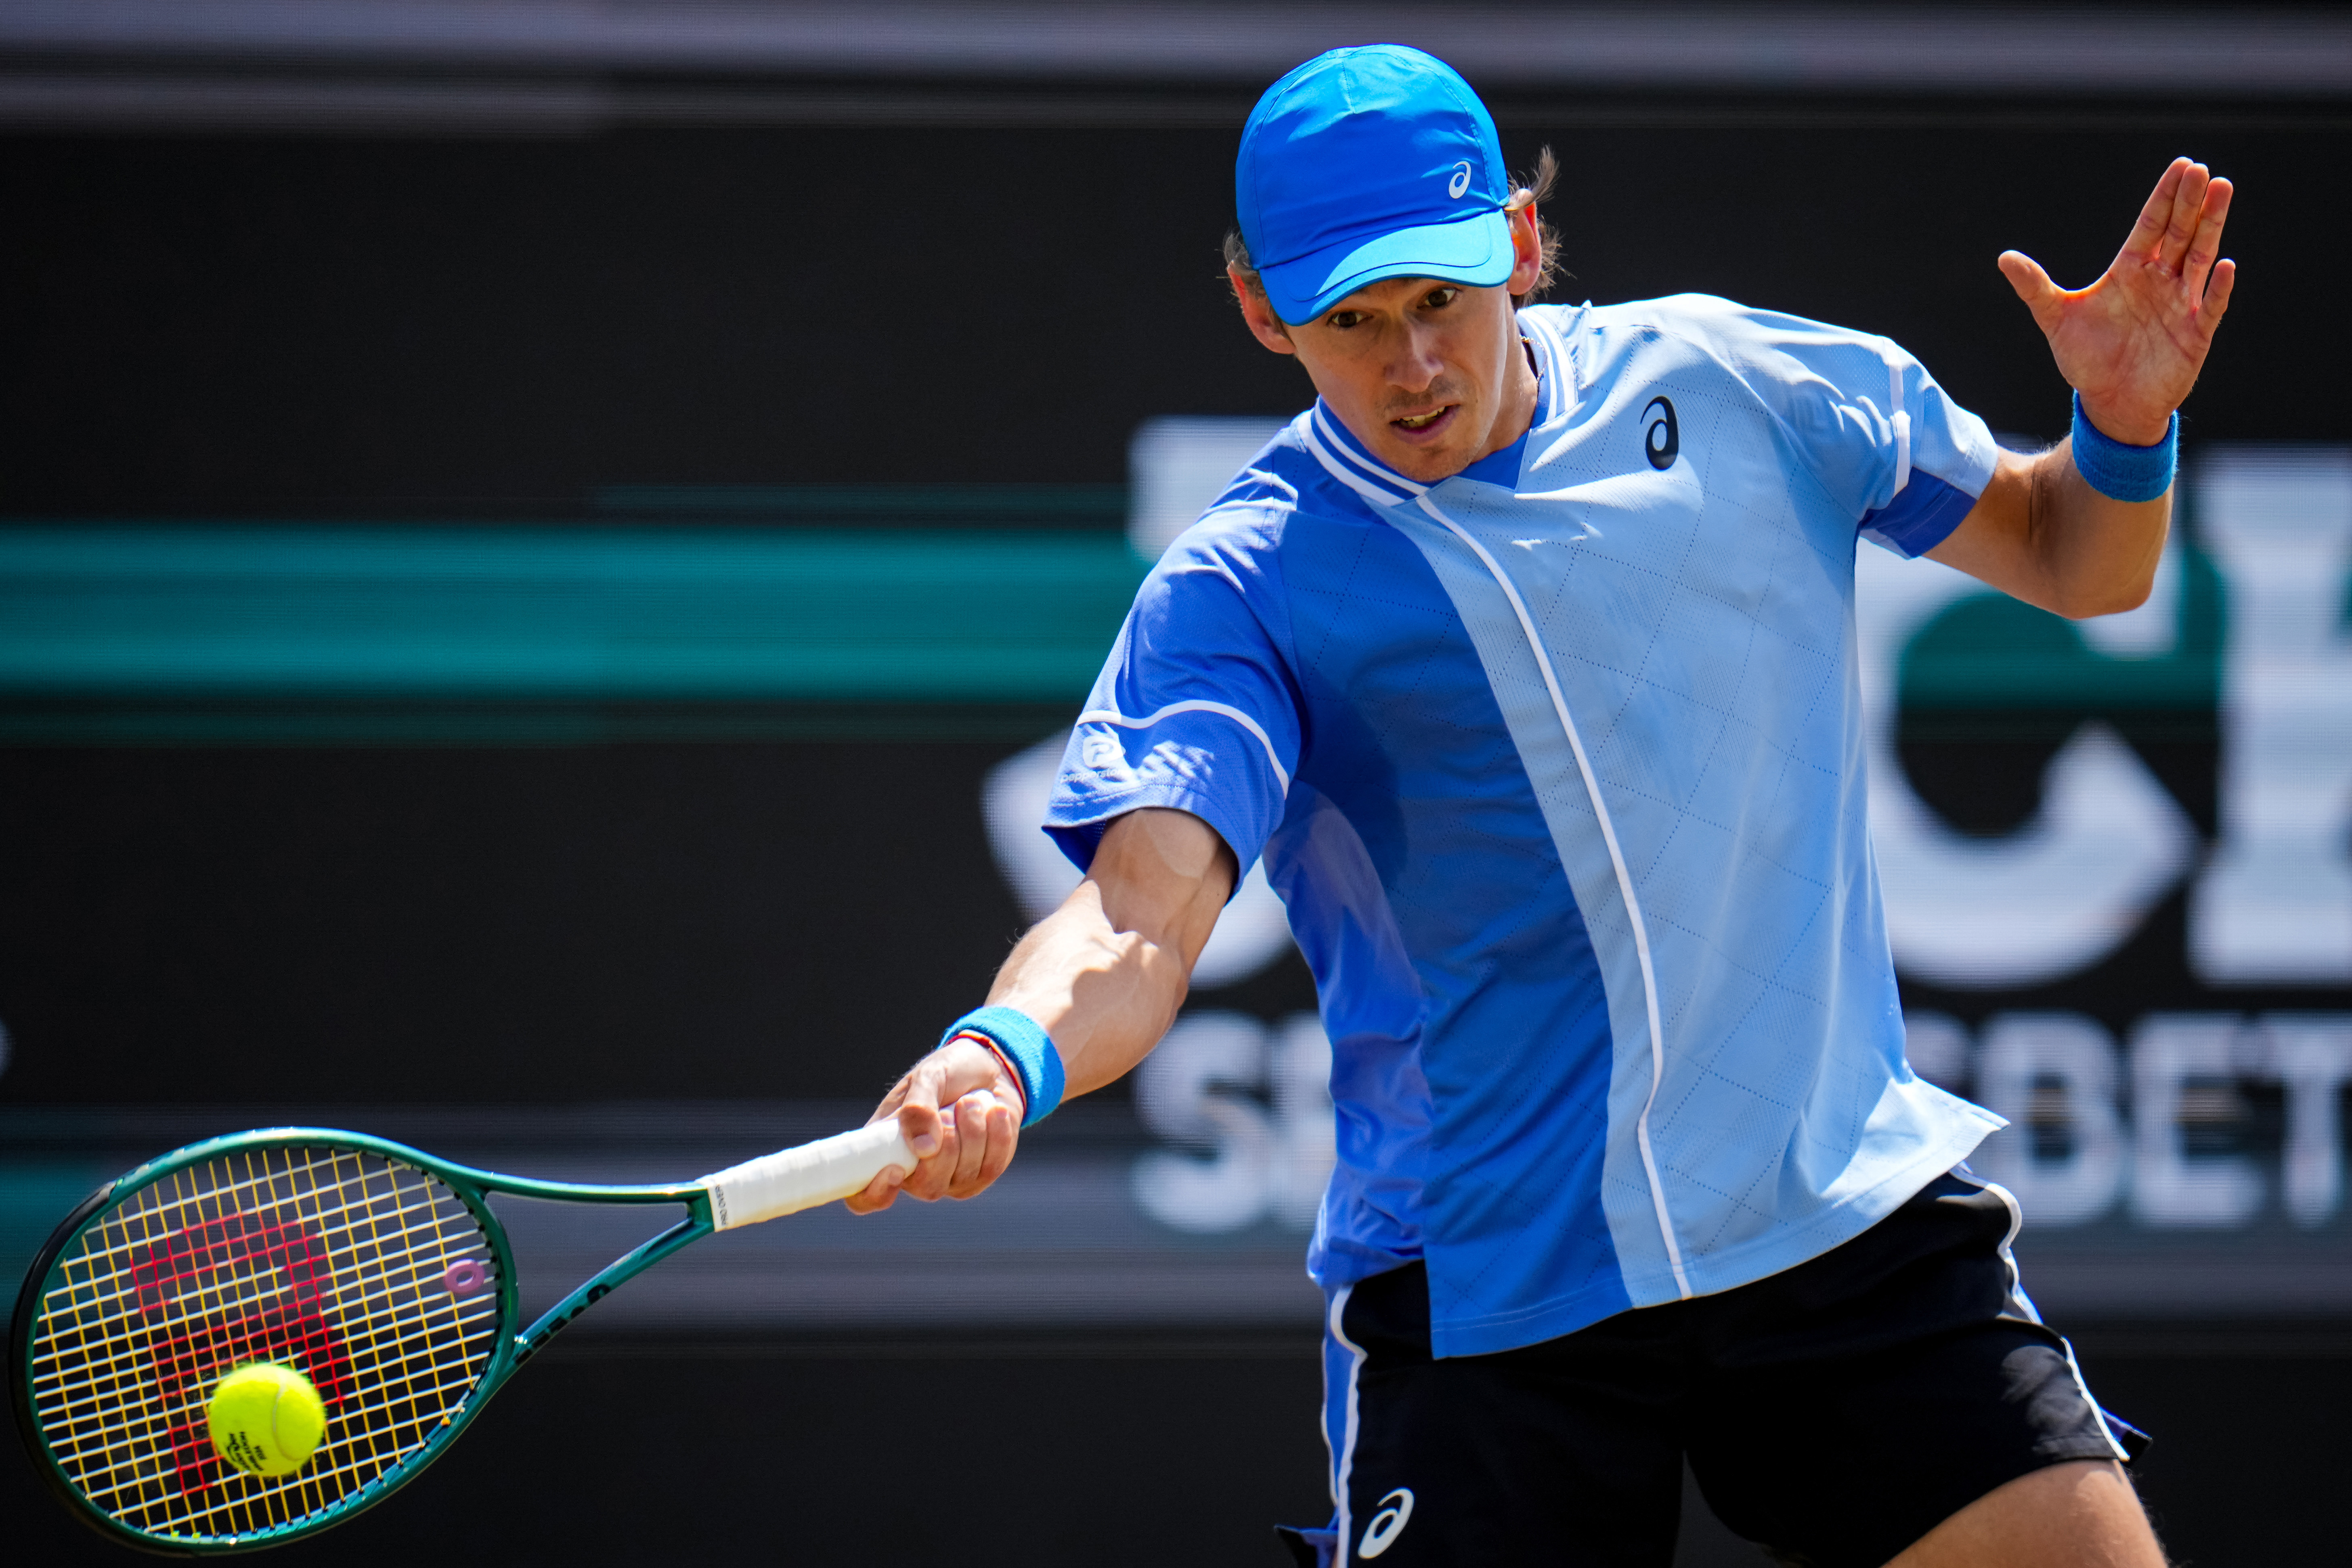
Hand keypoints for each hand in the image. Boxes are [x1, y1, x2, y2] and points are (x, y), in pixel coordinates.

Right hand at [843, 1035, 1024, 1213]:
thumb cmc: (949, 1072)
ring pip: (963, 1175)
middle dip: (947, 1145)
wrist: (990, 1069)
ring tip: (972, 1101)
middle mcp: (913, 1173)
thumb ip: (918, 1107)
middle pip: (927, 1187)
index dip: (874, 1194)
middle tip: (953, 1108)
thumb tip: (923, 1149)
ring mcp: (949, 1178)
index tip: (895, 1170)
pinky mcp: (981, 1175)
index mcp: (884, 1149)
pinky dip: (997, 1134)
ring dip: (973, 1131)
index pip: (864, 1196)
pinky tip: (995, 1112)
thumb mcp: (929, 1078)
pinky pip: (991, 1167)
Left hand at [1998, 157, 2234, 445]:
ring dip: (2211, 226)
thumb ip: (2035, 288)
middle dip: (2190, 202)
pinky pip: (2209, 306)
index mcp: (2129, 270)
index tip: (2182, 165)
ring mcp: (2180, 304)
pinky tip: (2225, 265)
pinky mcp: (2194, 335)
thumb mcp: (2056, 318)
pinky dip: (2217, 288)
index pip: (2151, 225)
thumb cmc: (2086, 357)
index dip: (2166, 197)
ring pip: (2199, 257)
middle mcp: (2159, 280)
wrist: (2108, 402)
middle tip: (2201, 170)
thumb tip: (2005, 258)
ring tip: (2222, 191)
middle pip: (2178, 233)